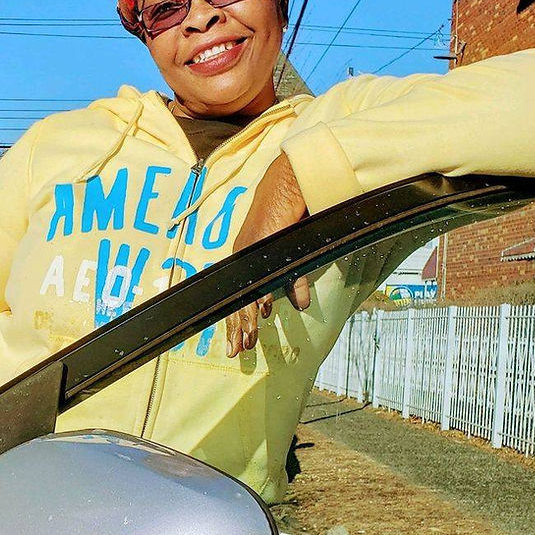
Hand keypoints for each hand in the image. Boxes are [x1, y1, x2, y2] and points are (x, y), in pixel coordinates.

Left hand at [226, 152, 309, 357]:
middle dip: (236, 328)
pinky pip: (259, 272)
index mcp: (245, 261)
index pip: (237, 298)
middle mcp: (242, 257)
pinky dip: (260, 291)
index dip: (236, 322)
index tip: (235, 345)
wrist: (290, 183)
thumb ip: (293, 281)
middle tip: (236, 352)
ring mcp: (249, 249)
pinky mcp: (261, 240)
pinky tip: (262, 310)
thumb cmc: (290, 217)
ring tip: (248, 340)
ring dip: (247, 317)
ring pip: (244, 290)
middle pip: (236, 299)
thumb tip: (298, 305)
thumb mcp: (293, 256)